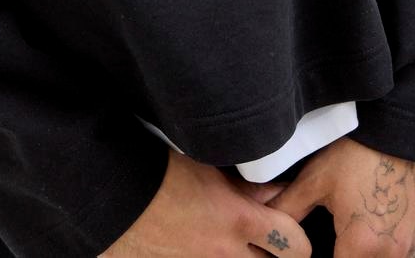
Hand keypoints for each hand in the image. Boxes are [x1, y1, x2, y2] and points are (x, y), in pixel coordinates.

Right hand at [99, 145, 312, 255]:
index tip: (292, 224)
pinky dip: (219, 256)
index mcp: (239, 220)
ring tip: (239, 238)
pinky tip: (209, 242)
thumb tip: (274, 189)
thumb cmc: (159, 171)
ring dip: (248, 256)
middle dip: (280, 254)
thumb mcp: (208, 166)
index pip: (296, 245)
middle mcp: (226, 254)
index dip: (299, 236)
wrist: (115, 196)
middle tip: (274, 238)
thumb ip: (246, 184)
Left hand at [257, 135, 414, 256]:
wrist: (404, 129)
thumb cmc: (361, 151)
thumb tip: (266, 222)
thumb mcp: (316, 178)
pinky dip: (386, 252)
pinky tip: (375, 230)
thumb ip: (288, 207)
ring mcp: (412, 246)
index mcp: (361, 245)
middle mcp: (391, 254)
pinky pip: (404, 257)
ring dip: (366, 257)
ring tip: (352, 235)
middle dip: (345, 257)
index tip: (315, 253)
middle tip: (335, 243)